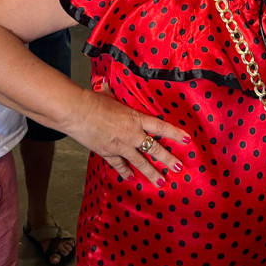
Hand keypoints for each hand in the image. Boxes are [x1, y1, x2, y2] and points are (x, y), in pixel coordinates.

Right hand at [68, 86, 190, 185]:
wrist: (78, 112)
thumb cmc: (95, 100)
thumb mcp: (111, 95)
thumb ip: (114, 94)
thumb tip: (108, 84)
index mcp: (136, 118)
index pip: (161, 127)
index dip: (175, 134)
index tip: (187, 140)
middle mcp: (132, 134)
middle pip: (154, 149)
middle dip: (168, 160)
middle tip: (178, 168)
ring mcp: (121, 146)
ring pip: (140, 162)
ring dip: (151, 173)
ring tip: (161, 182)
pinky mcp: (108, 153)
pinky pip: (119, 165)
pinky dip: (125, 171)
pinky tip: (130, 178)